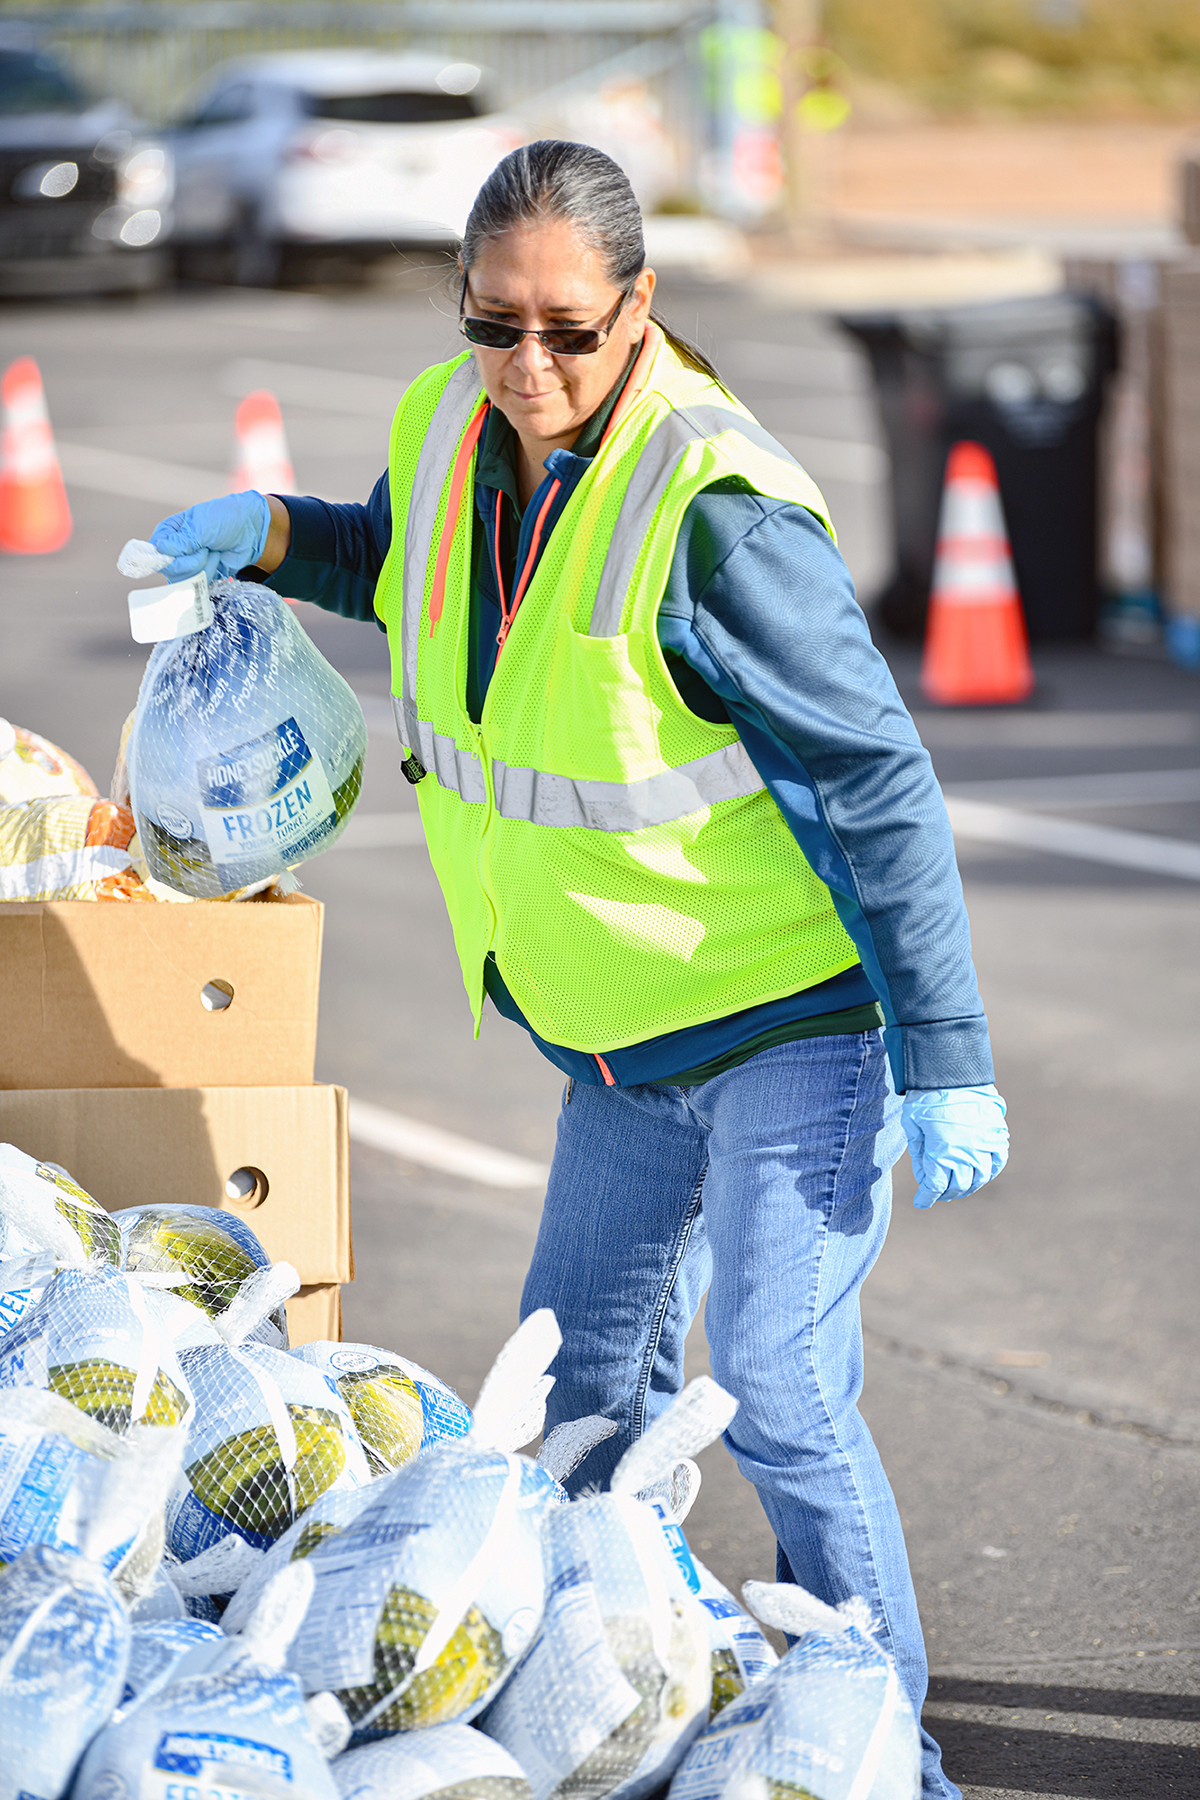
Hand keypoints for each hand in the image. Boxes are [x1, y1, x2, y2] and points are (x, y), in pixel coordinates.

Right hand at [148, 492, 270, 582]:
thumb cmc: (225, 519)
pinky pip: (198, 585)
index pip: (156, 552)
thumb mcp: (203, 525)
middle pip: (171, 570)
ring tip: (213, 551)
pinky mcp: (199, 575)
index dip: (171, 557)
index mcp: (168, 532)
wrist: (250, 531)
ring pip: (185, 580)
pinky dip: (211, 573)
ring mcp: (186, 564)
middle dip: (193, 562)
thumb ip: (182, 540)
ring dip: (205, 567)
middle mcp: (173, 550)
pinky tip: (217, 559)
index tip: (190, 550)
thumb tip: (161, 549)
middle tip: (207, 548)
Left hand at [901, 1084, 1007, 1208]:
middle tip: (939, 1193)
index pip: (935, 1186)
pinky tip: (981, 1174)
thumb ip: (919, 1151)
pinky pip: (998, 1161)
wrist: (951, 1069)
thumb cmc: (925, 1095)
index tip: (920, 1202)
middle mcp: (966, 1152)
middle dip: (946, 1193)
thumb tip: (924, 1174)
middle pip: (958, 1185)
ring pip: (980, 1177)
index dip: (926, 1197)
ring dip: (968, 1186)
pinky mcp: (997, 1133)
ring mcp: (985, 1143)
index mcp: (942, 1152)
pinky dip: (989, 1171)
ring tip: (959, 1187)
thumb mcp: (913, 1124)